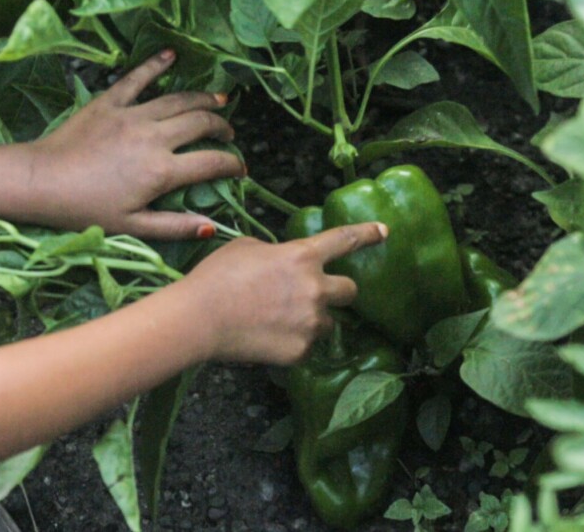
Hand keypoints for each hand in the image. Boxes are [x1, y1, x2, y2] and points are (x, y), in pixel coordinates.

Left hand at [24, 49, 243, 238]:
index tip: (240, 169)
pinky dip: (156, 65)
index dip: (232, 164)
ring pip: (179, 100)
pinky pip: (138, 78)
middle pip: (201, 123)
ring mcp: (132, 115)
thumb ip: (176, 226)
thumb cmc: (85, 209)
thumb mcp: (133, 227)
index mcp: (162, 172)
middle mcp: (154, 138)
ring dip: (203, 98)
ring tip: (218, 100)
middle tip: (228, 134)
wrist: (40, 181)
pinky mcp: (110, 101)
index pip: (212, 163)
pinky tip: (171, 56)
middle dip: (222, 127)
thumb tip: (212, 226)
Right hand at [175, 222, 388, 364]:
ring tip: (277, 321)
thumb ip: (275, 253)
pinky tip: (267, 338)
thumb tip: (281, 262)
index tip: (384, 232)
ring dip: (312, 320)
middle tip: (314, 296)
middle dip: (336, 292)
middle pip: (350, 290)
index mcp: (302, 256)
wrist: (199, 319)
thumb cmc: (216, 277)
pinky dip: (292, 343)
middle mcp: (315, 288)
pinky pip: (306, 346)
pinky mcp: (300, 351)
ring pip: (327, 322)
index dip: (367, 234)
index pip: (344, 240)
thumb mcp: (246, 248)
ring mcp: (310, 322)